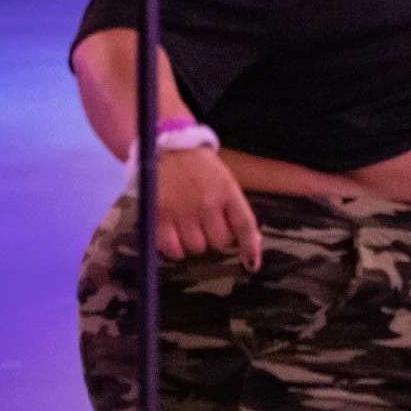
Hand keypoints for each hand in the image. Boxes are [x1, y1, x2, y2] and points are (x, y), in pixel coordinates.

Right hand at [153, 147, 261, 269]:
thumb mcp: (224, 180)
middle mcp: (206, 203)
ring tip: (188, 227)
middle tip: (207, 227)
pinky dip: (174, 248)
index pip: (244, 225)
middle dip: (216, 238)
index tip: (252, 264)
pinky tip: (174, 237)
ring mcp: (181, 210)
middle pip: (220, 241)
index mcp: (226, 191)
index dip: (250, 247)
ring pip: (196, 247)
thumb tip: (251, 240)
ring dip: (195, 242)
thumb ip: (235, 208)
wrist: (165, 146)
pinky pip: (171, 248)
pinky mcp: (158, 216)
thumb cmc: (199, 166)